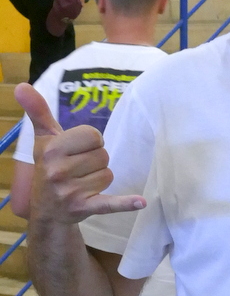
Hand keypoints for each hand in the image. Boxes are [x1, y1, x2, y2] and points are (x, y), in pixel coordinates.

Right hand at [14, 84, 145, 223]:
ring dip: (100, 178)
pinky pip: (110, 203)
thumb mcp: (43, 139)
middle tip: (79, 169)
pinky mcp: (84, 208)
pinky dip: (125, 203)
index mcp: (52, 149)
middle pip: (103, 155)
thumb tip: (22, 85)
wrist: (47, 210)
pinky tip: (141, 202)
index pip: (93, 135)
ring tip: (82, 183)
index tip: (78, 151)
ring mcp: (71, 191)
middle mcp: (59, 170)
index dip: (91, 142)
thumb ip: (38, 111)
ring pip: (108, 174)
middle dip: (95, 161)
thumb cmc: (49, 167)